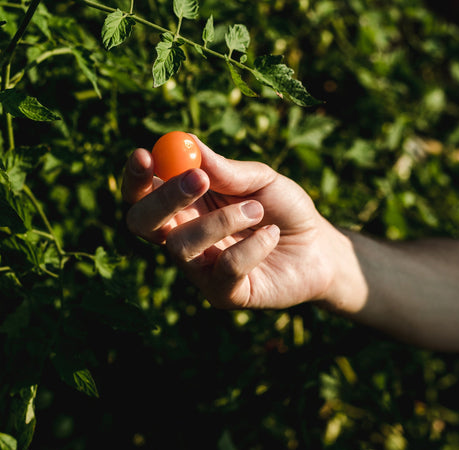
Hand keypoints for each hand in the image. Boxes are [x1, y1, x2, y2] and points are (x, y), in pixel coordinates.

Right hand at [121, 137, 352, 309]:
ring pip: (181, 246)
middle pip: (142, 223)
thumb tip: (188, 143)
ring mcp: (200, 270)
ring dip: (222, 220)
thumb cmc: (284, 209)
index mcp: (186, 206)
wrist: (318, 248)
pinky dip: (253, 246)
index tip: (145, 155)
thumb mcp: (261, 180)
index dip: (136, 177)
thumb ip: (226, 169)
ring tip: (258, 210)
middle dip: (164, 198)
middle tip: (197, 178)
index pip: (143, 194)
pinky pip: (225, 268)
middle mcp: (184, 237)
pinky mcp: (223, 294)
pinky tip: (272, 235)